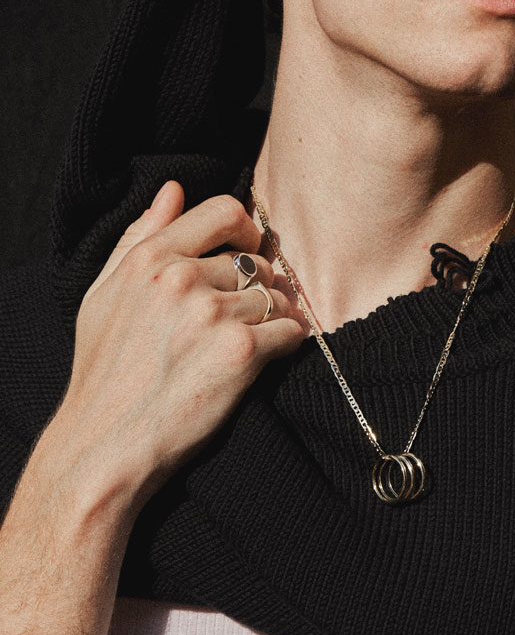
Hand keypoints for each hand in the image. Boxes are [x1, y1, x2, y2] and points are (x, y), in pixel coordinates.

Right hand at [59, 181, 307, 506]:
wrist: (105, 445)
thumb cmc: (104, 372)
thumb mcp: (105, 293)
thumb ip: (140, 235)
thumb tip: (173, 188)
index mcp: (149, 259)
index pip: (224, 212)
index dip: (247, 230)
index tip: (250, 250)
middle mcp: (181, 279)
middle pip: (255, 262)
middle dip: (259, 286)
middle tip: (248, 314)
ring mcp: (212, 314)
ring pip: (278, 296)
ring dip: (276, 317)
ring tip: (254, 340)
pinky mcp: (240, 352)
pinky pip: (290, 331)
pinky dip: (288, 344)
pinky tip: (267, 359)